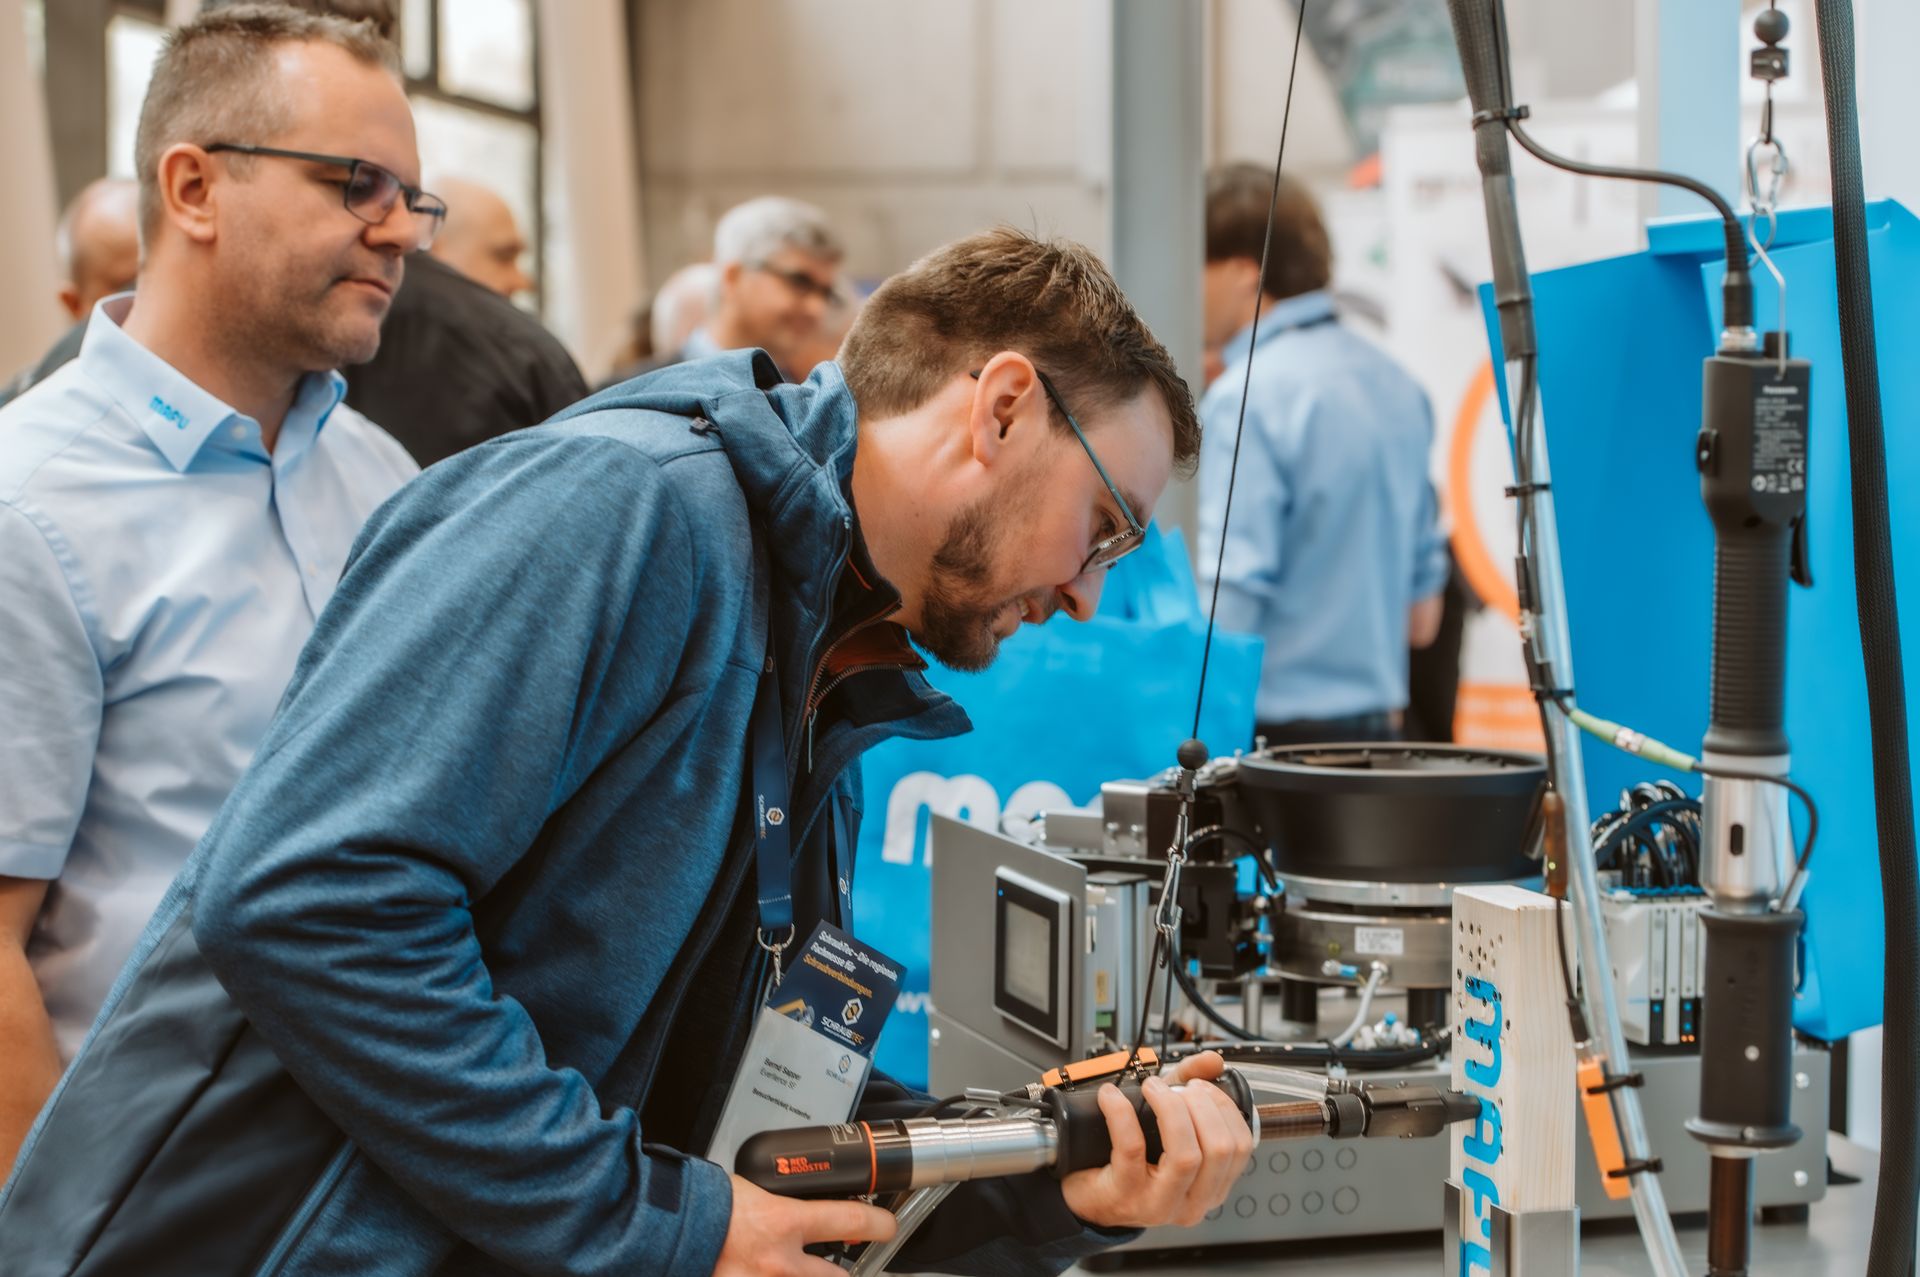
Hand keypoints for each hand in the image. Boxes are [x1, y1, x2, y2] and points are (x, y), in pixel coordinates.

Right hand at [713, 1174, 896, 1276]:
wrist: (664, 1227)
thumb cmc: (703, 1205)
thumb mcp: (754, 1191)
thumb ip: (782, 1202)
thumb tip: (800, 1201)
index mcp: (784, 1223)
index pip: (850, 1222)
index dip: (878, 1224)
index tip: (885, 1226)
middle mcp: (779, 1264)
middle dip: (841, 1271)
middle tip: (837, 1263)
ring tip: (790, 1268)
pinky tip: (762, 1271)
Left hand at [1058, 1050, 1253, 1230]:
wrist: (1090, 1193)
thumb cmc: (1133, 1161)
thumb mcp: (1166, 1123)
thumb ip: (1192, 1087)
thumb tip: (1213, 1061)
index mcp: (1212, 1187)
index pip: (1240, 1146)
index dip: (1223, 1107)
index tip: (1200, 1086)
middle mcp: (1192, 1202)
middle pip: (1218, 1149)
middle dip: (1199, 1104)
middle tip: (1175, 1087)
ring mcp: (1160, 1203)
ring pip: (1185, 1155)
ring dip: (1169, 1108)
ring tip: (1151, 1088)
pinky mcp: (1126, 1194)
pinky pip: (1132, 1147)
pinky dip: (1122, 1113)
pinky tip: (1111, 1096)